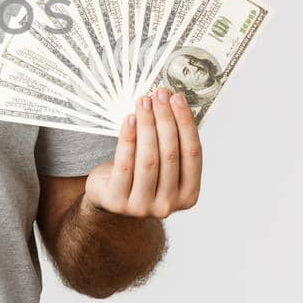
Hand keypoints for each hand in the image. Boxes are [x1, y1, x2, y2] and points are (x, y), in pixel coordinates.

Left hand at [82, 88, 202, 218]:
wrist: (110, 198)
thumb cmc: (139, 174)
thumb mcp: (162, 163)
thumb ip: (172, 141)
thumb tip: (172, 100)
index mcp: (188, 194)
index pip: (193, 154)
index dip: (186, 123)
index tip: (178, 98)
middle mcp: (169, 205)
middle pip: (170, 154)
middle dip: (165, 119)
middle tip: (159, 94)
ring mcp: (143, 207)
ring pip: (148, 159)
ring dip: (147, 125)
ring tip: (143, 102)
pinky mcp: (118, 202)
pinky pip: (125, 164)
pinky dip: (128, 138)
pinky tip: (129, 119)